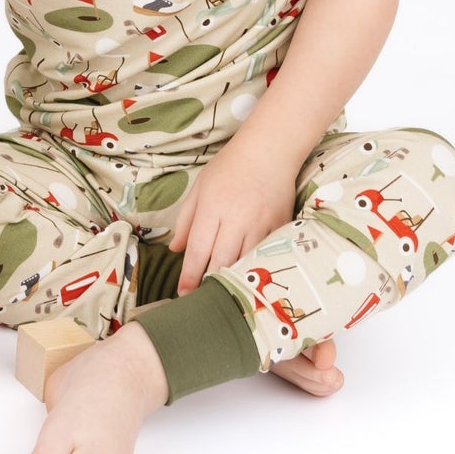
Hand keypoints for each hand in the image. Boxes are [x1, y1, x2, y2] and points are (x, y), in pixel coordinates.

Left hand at [169, 141, 296, 294]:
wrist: (269, 150)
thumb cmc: (229, 168)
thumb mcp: (200, 188)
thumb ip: (186, 219)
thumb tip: (174, 249)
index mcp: (212, 207)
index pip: (198, 249)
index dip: (189, 275)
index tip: (183, 294)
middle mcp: (236, 218)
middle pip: (221, 261)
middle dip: (210, 284)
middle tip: (202, 302)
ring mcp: (261, 224)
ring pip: (246, 263)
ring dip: (234, 281)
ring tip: (224, 297)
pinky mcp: (281, 227)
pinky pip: (267, 256)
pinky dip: (257, 269)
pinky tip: (250, 282)